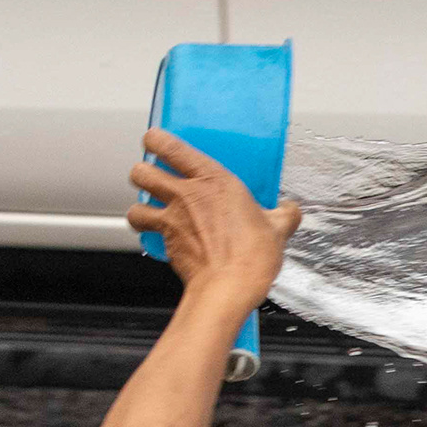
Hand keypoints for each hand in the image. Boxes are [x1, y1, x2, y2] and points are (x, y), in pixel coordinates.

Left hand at [124, 128, 298, 309]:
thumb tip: (291, 210)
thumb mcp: (278, 229)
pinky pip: (146, 233)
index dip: (156, 140)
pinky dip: (149, 234)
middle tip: (153, 179)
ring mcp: (172, 219)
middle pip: (141, 172)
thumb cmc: (251, 255)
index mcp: (214, 180)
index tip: (157, 141)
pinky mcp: (165, 243)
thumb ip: (283, 215)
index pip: (170, 146)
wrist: (229, 286)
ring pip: (135, 204)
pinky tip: (161, 237)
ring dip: (140, 207)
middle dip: (143, 174)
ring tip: (150, 211)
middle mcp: (186, 195)